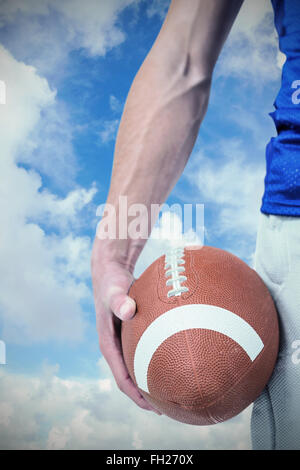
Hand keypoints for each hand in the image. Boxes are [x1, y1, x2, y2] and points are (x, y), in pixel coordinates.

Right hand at [91, 237, 159, 413]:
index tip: (155, 408)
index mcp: (108, 344)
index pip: (122, 379)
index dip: (138, 396)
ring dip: (152, 380)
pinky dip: (157, 359)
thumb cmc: (111, 281)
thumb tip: (127, 311)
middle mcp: (115, 346)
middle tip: (170, 408)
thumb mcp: (114, 290)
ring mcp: (123, 340)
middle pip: (131, 379)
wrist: (109, 270)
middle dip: (148, 396)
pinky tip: (176, 359)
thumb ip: (119, 300)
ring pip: (138, 367)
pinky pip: (145, 351)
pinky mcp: (132, 332)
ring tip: (175, 391)